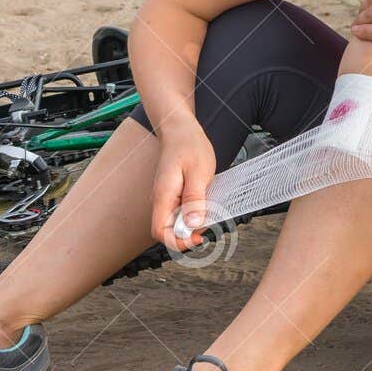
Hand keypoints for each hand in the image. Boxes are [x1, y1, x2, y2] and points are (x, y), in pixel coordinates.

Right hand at [148, 116, 216, 251]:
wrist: (180, 128)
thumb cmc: (189, 146)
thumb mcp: (199, 173)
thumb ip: (194, 200)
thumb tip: (192, 226)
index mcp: (163, 196)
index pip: (160, 232)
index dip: (178, 242)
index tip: (198, 239)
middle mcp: (160, 199)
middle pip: (168, 230)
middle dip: (189, 234)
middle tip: (211, 223)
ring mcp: (166, 197)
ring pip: (176, 221)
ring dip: (193, 223)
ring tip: (210, 210)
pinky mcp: (173, 194)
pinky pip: (181, 210)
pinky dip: (194, 212)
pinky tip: (206, 202)